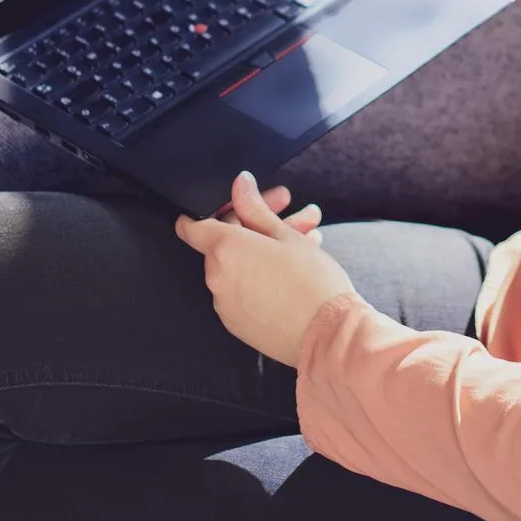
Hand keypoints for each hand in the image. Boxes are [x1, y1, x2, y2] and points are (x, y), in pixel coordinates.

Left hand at [175, 172, 359, 368]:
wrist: (328, 335)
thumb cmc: (311, 282)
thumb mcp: (286, 235)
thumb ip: (255, 207)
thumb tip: (240, 185)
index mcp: (224, 250)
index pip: (193, 225)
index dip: (214, 210)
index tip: (232, 206)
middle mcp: (217, 278)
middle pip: (227, 243)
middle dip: (258, 226)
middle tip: (291, 215)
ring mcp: (225, 304)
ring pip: (240, 267)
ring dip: (266, 251)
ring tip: (308, 241)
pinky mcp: (238, 324)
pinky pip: (244, 291)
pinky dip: (262, 277)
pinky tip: (295, 269)